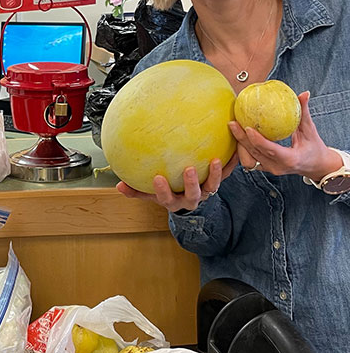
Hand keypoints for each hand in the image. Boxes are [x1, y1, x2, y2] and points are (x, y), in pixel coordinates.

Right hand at [117, 153, 238, 211]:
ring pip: (213, 186)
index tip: (157, 178)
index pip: (167, 198)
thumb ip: (135, 190)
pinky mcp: (218, 183)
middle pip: (194, 194)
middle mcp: (191, 199)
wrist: (189, 202)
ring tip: (215, 160)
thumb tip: (118, 185)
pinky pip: (226, 174)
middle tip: (190, 169)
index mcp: (174, 201)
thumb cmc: (168, 194)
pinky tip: (234, 149)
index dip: (162, 191)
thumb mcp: (150, 195)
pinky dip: (231, 163)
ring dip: (215, 174)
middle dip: (192, 183)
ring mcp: (206, 191)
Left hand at [228, 91, 340, 180]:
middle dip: (241, 139)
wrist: (316, 166)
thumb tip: (303, 94)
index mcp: (290, 159)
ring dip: (239, 146)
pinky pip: (249, 161)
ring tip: (232, 129)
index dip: (257, 140)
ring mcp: (269, 169)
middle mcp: (277, 167)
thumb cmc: (314, 147)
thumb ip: (304, 113)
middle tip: (232, 123)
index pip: (270, 150)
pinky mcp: (264, 169)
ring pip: (248, 160)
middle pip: (255, 153)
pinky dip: (241, 151)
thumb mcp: (310, 130)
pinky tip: (236, 137)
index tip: (247, 127)